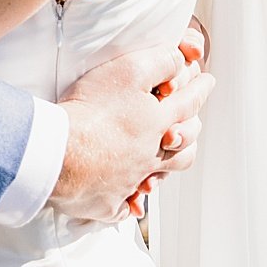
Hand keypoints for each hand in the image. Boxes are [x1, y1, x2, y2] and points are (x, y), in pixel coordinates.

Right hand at [52, 38, 211, 223]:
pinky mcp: (107, 202)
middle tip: (187, 127)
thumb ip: (161, 61)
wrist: (59, 153)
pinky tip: (125, 199)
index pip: (191, 102)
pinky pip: (124, 206)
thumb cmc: (91, 111)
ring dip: (163, 171)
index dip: (201, 88)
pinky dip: (128, 203)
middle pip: (184, 149)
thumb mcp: (130, 70)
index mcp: (160, 123)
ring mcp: (130, 181)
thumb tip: (180, 60)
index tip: (207, 82)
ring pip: (158, 178)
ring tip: (160, 164)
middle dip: (189, 134)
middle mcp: (151, 155)